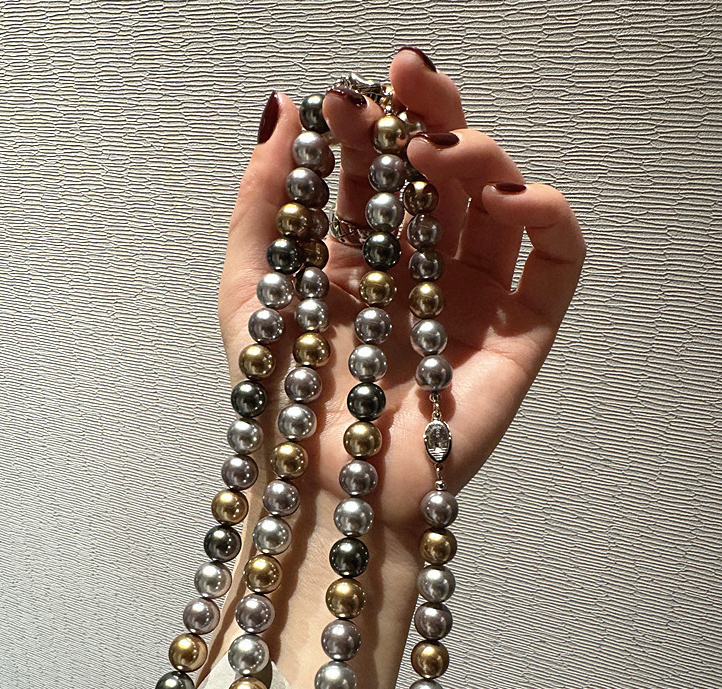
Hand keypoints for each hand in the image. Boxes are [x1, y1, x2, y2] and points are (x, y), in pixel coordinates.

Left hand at [219, 48, 584, 527]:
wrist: (332, 488)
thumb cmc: (288, 403)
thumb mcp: (251, 291)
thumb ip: (259, 203)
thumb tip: (283, 108)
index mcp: (362, 261)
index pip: (377, 173)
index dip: (368, 126)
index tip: (345, 100)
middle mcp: (421, 272)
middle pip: (444, 175)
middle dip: (429, 116)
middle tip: (407, 83)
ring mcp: (474, 300)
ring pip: (500, 203)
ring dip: (478, 157)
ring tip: (435, 153)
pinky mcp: (520, 333)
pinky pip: (554, 259)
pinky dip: (547, 213)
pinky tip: (507, 197)